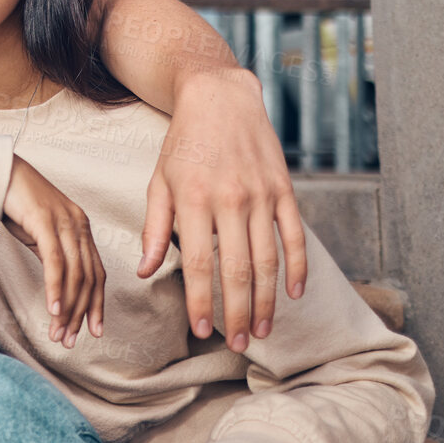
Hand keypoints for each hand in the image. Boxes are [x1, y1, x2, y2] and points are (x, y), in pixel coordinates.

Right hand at [2, 155, 103, 347]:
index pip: (96, 272)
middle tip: (69, 340)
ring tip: (58, 332)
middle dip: (81, 313)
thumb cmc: (13, 201)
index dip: (96, 303)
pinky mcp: (44, 222)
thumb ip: (52, 252)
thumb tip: (57, 280)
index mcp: (80, 227)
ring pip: (74, 274)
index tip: (93, 330)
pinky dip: (56, 289)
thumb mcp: (38, 230)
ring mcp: (63, 222)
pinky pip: (55, 262)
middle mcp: (78, 224)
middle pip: (88, 278)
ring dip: (68, 308)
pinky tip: (52, 309)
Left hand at [139, 68, 307, 351]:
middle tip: (238, 345)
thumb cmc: (182, 145)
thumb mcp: (158, 182)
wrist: (220, 98)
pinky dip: (297, 268)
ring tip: (261, 330)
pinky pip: (295, 236)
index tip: (202, 331)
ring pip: (268, 260)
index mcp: (194, 201)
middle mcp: (230, 200)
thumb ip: (155, 228)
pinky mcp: (284, 189)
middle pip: (238, 271)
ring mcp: (261, 195)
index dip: (202, 302)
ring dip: (266, 300)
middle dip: (237, 313)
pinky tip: (293, 294)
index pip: (200, 265)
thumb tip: (146, 271)